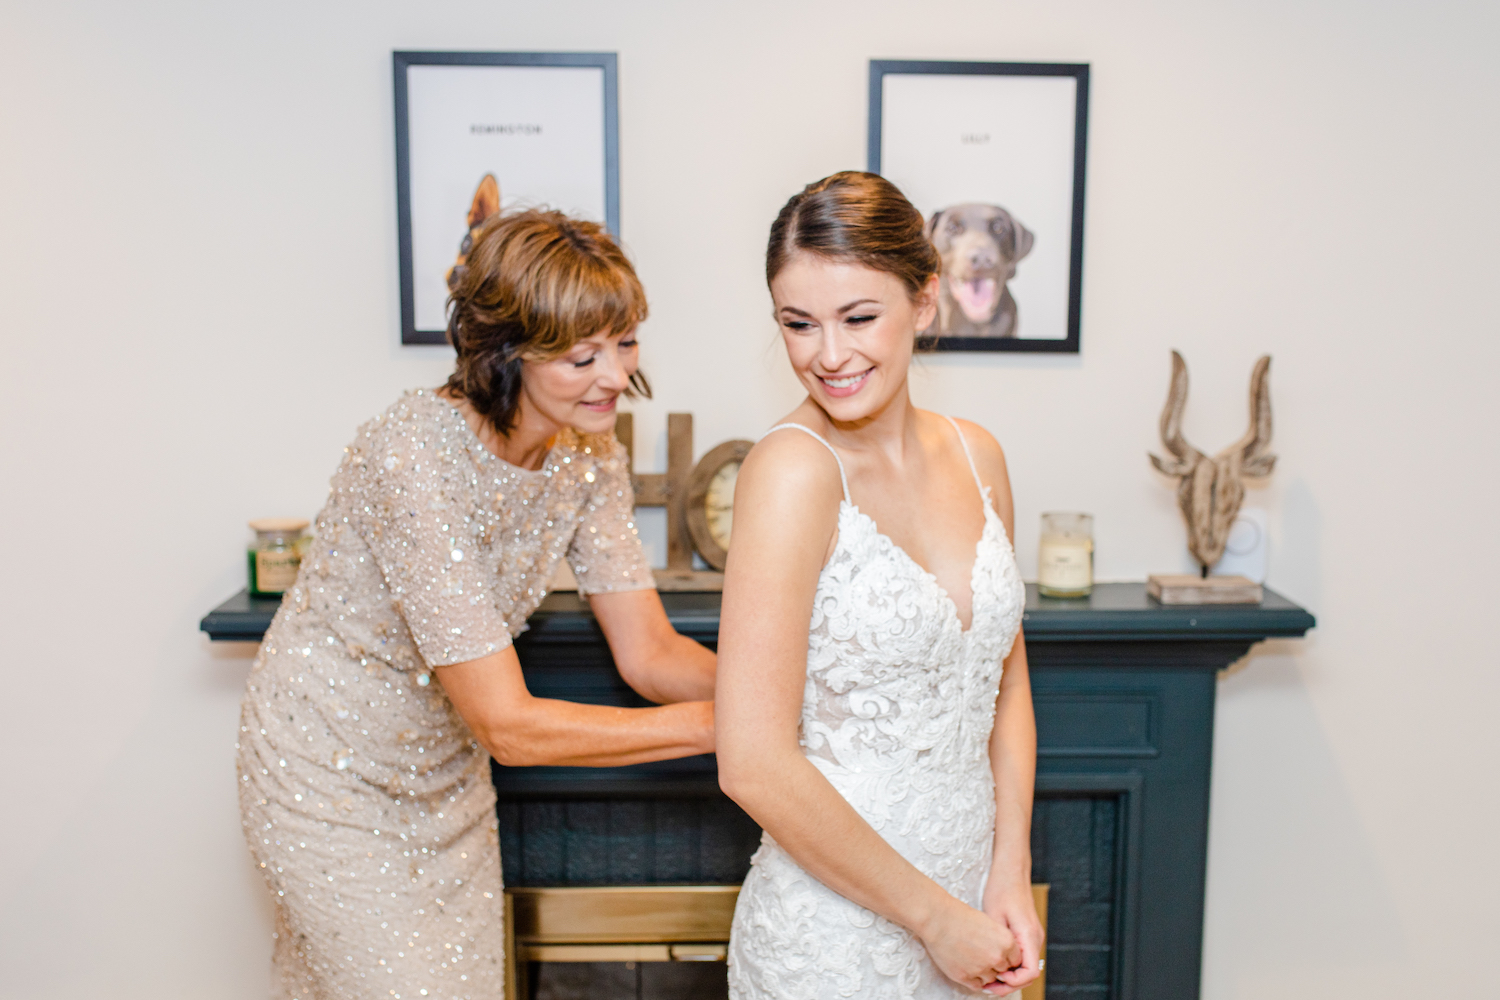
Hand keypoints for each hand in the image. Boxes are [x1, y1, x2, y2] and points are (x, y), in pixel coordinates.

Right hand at [916, 895, 1021, 992]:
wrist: (938, 920)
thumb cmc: (961, 917)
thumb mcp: (989, 923)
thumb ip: (1001, 941)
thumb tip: (1004, 955)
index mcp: (1007, 942)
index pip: (1015, 960)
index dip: (1006, 957)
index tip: (996, 952)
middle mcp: (997, 958)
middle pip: (1003, 971)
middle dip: (995, 965)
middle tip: (982, 953)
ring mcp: (981, 969)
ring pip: (990, 979)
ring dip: (984, 972)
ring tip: (971, 957)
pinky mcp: (965, 977)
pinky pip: (977, 985)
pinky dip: (973, 978)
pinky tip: (966, 965)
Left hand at [981, 880, 1045, 994]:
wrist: (1011, 871)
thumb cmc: (1001, 889)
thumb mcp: (993, 917)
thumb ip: (998, 943)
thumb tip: (995, 967)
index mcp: (1029, 936)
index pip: (1030, 973)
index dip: (1013, 983)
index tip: (995, 980)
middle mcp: (1036, 938)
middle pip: (1028, 974)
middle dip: (1009, 984)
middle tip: (987, 987)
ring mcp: (1033, 937)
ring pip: (1025, 966)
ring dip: (1009, 975)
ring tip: (987, 978)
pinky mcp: (1028, 934)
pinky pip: (1023, 957)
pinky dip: (1010, 965)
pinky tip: (993, 964)